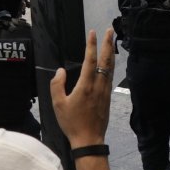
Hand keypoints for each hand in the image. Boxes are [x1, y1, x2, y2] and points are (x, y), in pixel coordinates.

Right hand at [51, 28, 114, 147]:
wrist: (89, 139)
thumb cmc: (72, 122)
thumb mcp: (58, 104)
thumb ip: (57, 85)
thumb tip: (60, 70)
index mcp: (86, 85)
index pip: (90, 60)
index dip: (92, 45)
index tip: (92, 32)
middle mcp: (98, 85)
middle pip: (106, 60)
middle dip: (108, 43)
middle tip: (110, 30)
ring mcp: (105, 90)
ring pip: (110, 67)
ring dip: (111, 52)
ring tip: (112, 41)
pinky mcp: (108, 95)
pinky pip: (110, 75)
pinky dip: (111, 64)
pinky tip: (110, 62)